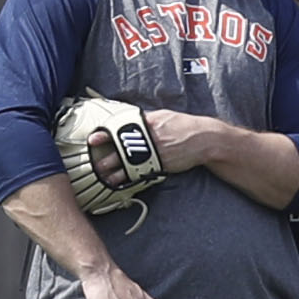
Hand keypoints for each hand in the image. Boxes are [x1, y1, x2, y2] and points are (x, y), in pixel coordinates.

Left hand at [89, 111, 215, 181]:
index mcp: (148, 122)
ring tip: (104, 176)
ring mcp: (156, 151)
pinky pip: (143, 171)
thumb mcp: (163, 116)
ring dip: (116, 171)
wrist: (204, 139)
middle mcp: (150, 137)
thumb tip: (131, 121)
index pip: (121, 128)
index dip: (106, 134)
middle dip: (108, 158)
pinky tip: (122, 182)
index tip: (93, 140)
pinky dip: (131, 178)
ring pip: (130, 162)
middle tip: (95, 164)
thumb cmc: (183, 125)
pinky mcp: (162, 163)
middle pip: (123, 148)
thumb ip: (146, 120)